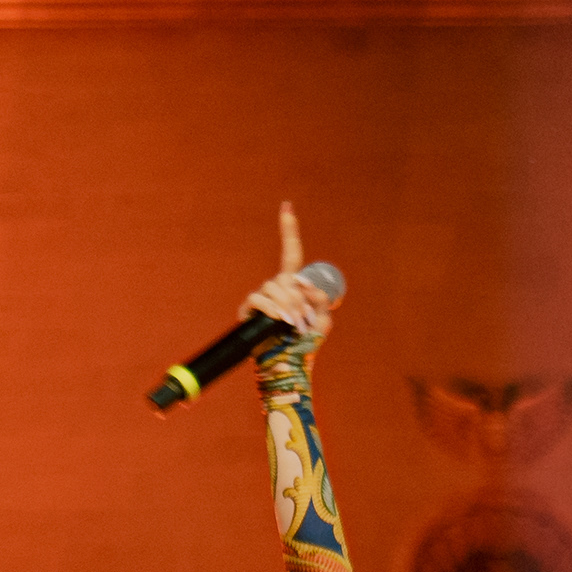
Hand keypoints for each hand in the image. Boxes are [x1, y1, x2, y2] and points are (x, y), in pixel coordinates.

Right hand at [240, 200, 338, 348]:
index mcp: (293, 285)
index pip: (291, 252)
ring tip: (294, 325)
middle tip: (303, 322)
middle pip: (285, 278)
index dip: (289, 229)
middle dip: (297, 299)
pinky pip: (258, 300)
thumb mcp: (323, 319)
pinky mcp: (249, 311)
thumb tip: (303, 286)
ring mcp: (261, 299)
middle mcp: (276, 288)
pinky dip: (271, 309)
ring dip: (287, 306)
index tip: (286, 205)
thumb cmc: (307, 343)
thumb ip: (320, 299)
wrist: (289, 365)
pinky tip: (280, 320)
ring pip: (273, 288)